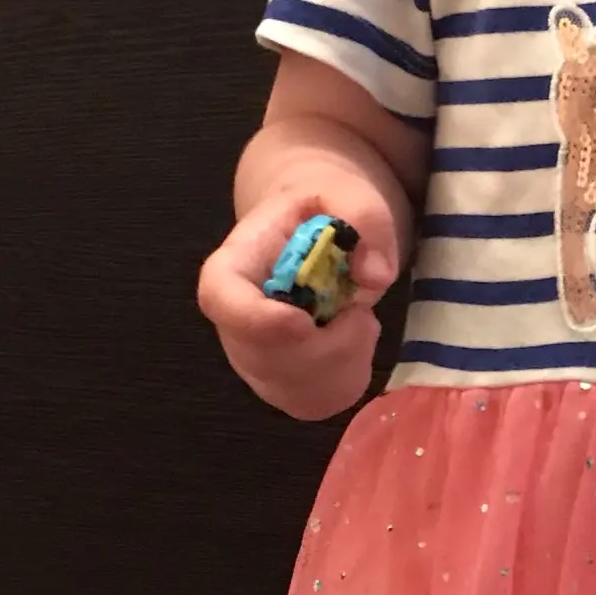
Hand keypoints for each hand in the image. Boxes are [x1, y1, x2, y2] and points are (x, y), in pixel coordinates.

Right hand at [197, 181, 400, 421]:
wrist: (316, 233)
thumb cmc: (324, 210)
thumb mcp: (348, 194)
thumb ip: (364, 221)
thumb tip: (375, 276)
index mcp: (235, 264)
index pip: (220, 299)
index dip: (257, 321)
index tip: (303, 322)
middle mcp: (233, 323)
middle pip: (265, 358)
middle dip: (327, 344)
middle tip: (360, 309)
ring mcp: (255, 363)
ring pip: (297, 388)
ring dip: (346, 358)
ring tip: (356, 317)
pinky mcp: (284, 388)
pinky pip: (320, 400)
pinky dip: (350, 375)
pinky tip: (351, 341)